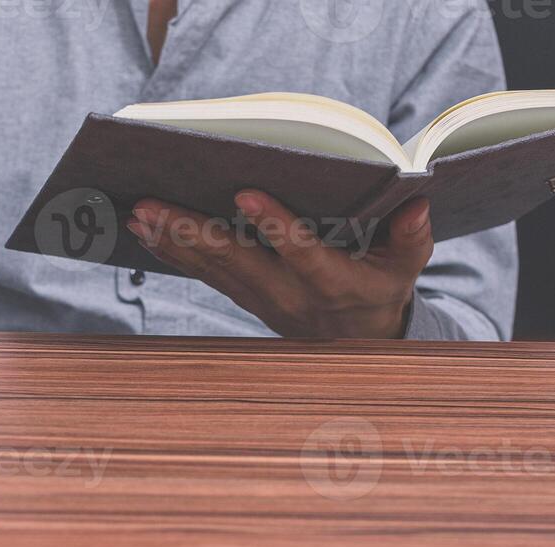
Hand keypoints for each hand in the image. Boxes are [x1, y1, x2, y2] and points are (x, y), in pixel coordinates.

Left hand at [126, 191, 434, 339]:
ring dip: (172, 241)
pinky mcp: (244, 297)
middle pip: (238, 262)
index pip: (303, 254)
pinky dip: (173, 252)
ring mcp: (262, 299)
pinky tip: (144, 230)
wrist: (357, 345)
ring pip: (213, 269)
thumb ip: (411, 238)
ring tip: (138, 213)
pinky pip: (204, 275)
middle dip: (193, 232)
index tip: (246, 193)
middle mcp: (291, 295)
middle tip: (153, 205)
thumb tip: (416, 203)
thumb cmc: (382, 290)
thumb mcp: (405, 268)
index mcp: (333, 284)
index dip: (276, 225)